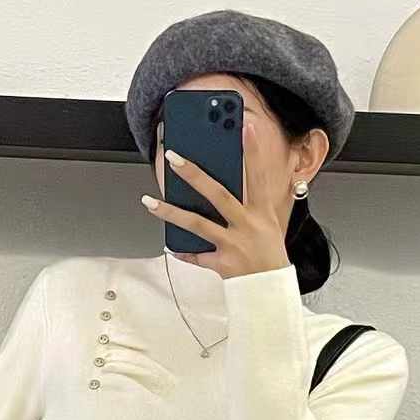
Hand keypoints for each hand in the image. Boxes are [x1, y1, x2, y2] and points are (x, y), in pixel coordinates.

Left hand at [142, 119, 291, 279]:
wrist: (270, 291)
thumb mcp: (270, 225)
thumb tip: (235, 184)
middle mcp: (246, 225)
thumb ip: (253, 204)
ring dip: (170, 212)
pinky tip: (171, 247)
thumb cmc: (269, 256)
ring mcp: (233, 244)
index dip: (253, 152)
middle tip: (174, 158)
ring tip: (150, 202)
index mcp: (262, 212)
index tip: (245, 128)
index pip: (258, 176)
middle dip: (194, 174)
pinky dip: (184, 252)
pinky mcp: (222, 264)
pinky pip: (197, 256)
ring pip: (197, 224)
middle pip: (217, 194)